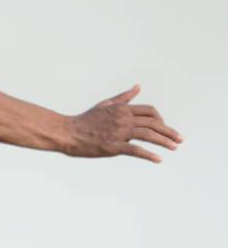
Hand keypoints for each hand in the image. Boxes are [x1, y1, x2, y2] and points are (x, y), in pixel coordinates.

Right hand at [67, 85, 181, 162]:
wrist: (68, 132)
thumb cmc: (86, 119)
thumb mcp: (105, 104)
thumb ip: (123, 97)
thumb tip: (138, 87)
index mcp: (122, 109)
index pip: (150, 112)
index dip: (161, 120)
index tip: (165, 129)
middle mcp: (122, 119)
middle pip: (153, 123)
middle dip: (169, 132)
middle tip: (179, 140)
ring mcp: (118, 132)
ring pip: (148, 135)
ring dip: (164, 142)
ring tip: (174, 148)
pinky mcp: (113, 146)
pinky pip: (135, 150)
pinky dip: (149, 155)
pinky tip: (158, 159)